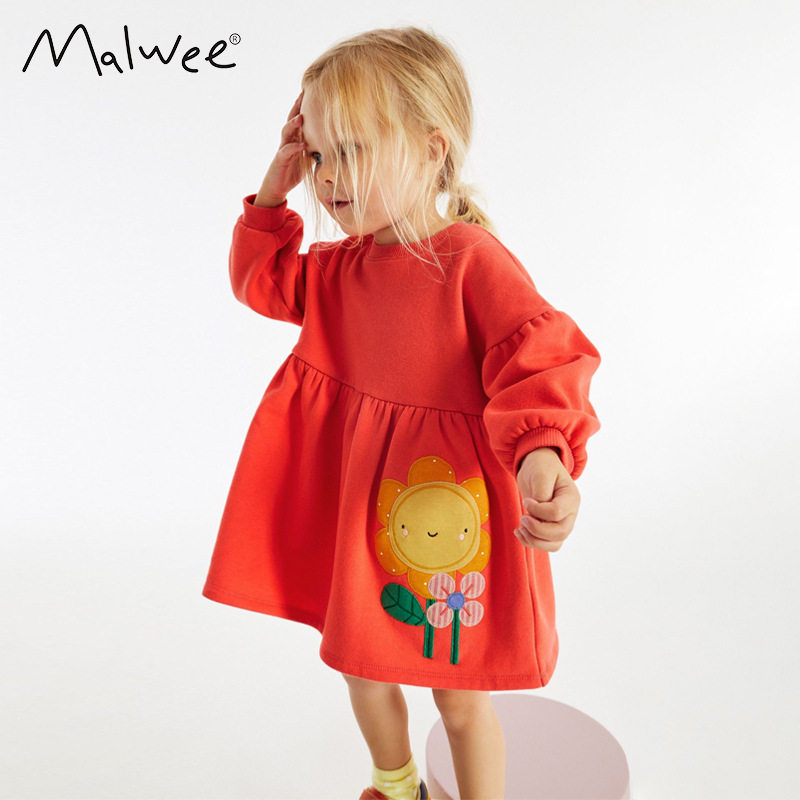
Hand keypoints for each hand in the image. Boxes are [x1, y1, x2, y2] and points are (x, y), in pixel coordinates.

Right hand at [254, 89, 307, 206]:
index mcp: (295, 138)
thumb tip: (334, 144)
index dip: (306, 106)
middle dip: (297, 106)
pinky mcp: (280, 160)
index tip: (316, 93)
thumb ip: (317, 149)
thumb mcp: (309, 159)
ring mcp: (283, 149)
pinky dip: (294, 148)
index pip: (301, 119)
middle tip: (304, 93)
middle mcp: (288, 140)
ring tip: (302, 117)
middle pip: (292, 119)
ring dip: (294, 124)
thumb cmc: (293, 172)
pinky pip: (286, 152)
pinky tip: (302, 145)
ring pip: (286, 132)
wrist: (277, 187)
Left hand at [514, 447, 579, 551]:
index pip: (556, 513)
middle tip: (522, 517)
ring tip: (519, 528)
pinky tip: (520, 531)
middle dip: (536, 529)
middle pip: (559, 533)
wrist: (539, 466)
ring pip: (554, 544)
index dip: (537, 510)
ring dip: (533, 540)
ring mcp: (563, 523)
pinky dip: (531, 542)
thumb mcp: (541, 473)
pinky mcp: (552, 528)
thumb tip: (536, 515)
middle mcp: (571, 513)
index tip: (526, 500)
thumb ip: (541, 494)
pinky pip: (546, 545)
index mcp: (571, 497)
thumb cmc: (541, 467)